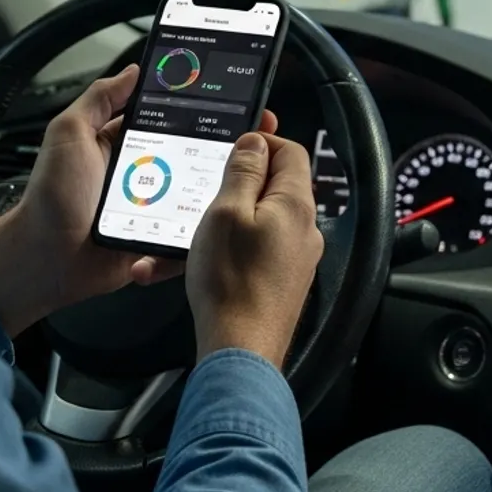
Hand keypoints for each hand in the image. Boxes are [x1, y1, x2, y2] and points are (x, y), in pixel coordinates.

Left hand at [0, 63, 278, 335]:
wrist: (45, 259)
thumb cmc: (50, 198)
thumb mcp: (69, 133)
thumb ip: (98, 99)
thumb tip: (132, 71)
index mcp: (125, 144)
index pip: (171, 120)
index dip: (199, 111)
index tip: (231, 102)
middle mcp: (145, 173)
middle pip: (195, 156)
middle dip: (224, 148)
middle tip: (253, 139)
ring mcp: (155, 208)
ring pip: (200, 193)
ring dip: (220, 187)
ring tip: (243, 177)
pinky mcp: (159, 240)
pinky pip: (190, 232)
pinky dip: (203, 227)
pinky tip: (217, 216)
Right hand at [186, 130, 324, 367]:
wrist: (239, 350)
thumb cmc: (231, 282)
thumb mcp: (226, 212)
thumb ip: (243, 172)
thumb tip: (256, 142)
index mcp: (296, 204)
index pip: (290, 152)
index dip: (261, 141)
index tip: (231, 144)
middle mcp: (304, 229)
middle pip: (274, 186)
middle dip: (236, 182)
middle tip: (205, 185)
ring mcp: (295, 258)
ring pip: (257, 221)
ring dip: (222, 221)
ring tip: (188, 232)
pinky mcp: (281, 281)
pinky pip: (253, 251)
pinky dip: (225, 250)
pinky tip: (189, 264)